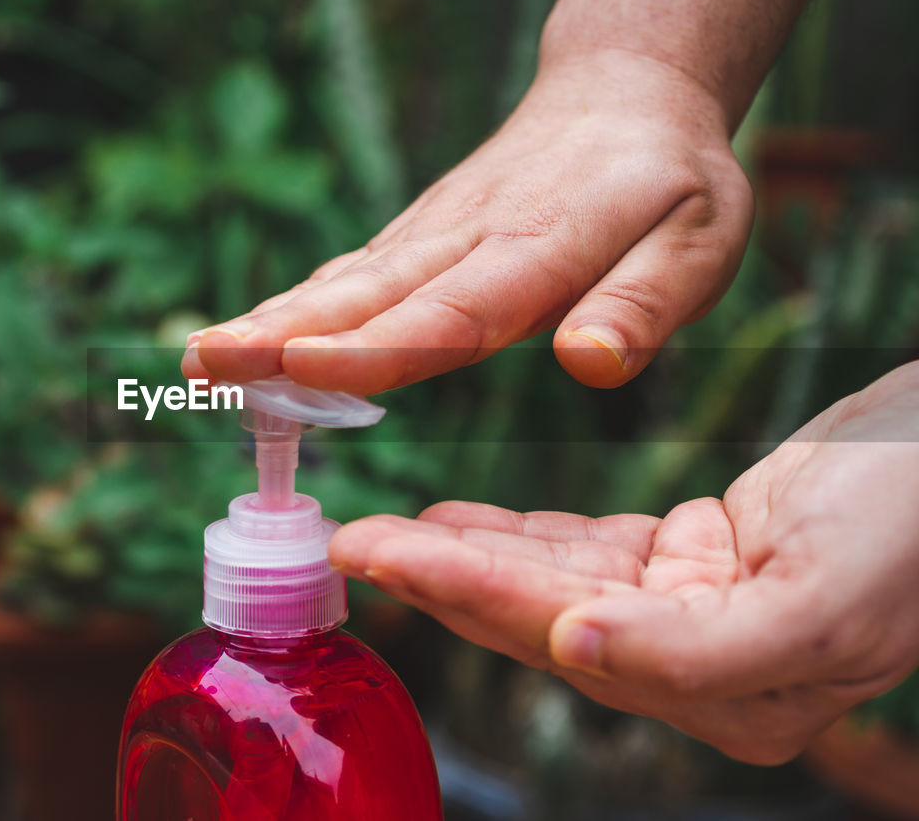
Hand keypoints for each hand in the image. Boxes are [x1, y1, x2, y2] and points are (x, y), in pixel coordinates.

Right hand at [183, 50, 753, 392]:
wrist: (622, 96)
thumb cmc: (669, 181)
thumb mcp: (699, 240)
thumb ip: (642, 303)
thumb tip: (587, 362)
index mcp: (543, 244)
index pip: (452, 308)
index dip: (376, 345)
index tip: (299, 368)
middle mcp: (471, 236)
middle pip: (370, 292)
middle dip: (282, 334)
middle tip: (204, 364)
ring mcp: (435, 231)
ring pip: (346, 281)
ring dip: (269, 320)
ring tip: (199, 357)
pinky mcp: (419, 233)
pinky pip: (352, 273)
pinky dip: (294, 306)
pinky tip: (248, 338)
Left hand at [328, 361, 918, 763]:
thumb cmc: (913, 530)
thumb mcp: (821, 604)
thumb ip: (697, 656)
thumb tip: (575, 655)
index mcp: (725, 696)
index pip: (557, 639)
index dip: (459, 592)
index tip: (377, 551)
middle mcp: (693, 665)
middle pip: (535, 614)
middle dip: (438, 575)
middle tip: (352, 537)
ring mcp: (685, 609)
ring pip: (547, 579)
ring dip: (463, 550)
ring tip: (383, 526)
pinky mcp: (687, 558)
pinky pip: (580, 547)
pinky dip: (515, 531)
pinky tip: (456, 517)